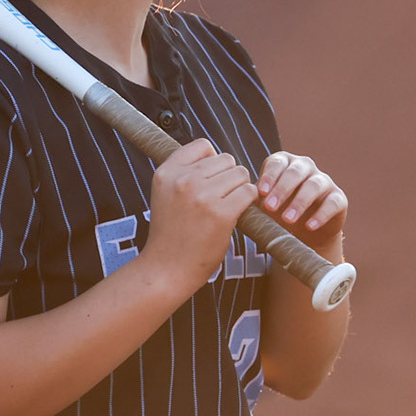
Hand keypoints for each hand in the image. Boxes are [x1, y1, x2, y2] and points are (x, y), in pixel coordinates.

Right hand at [139, 139, 256, 294]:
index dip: (211, 162)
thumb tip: (217, 156)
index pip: (202, 146)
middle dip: (228, 177)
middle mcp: (183, 180)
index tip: (209, 181)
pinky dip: (249, 201)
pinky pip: (249, 191)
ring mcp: (202, 196)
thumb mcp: (165, 193)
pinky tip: (237, 213)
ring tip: (227, 206)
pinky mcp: (222, 214)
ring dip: (240, 188)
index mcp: (166, 172)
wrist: (166, 269)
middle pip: (226, 159)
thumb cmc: (171, 232)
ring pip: (240, 173)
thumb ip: (184, 172)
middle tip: (220, 199)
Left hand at [257, 151, 347, 250]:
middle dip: (282, 189)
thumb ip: (253, 199)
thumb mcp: (264, 205)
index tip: (259, 192)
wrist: (304, 233)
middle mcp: (305, 167)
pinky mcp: (338, 198)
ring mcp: (323, 181)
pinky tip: (309, 226)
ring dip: (300, 201)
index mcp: (285, 163)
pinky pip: (332, 202)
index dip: (269, 176)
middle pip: (295, 172)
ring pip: (314, 184)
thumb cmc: (278, 212)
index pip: (277, 162)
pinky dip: (321, 214)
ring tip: (287, 219)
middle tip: (270, 207)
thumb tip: (236, 200)